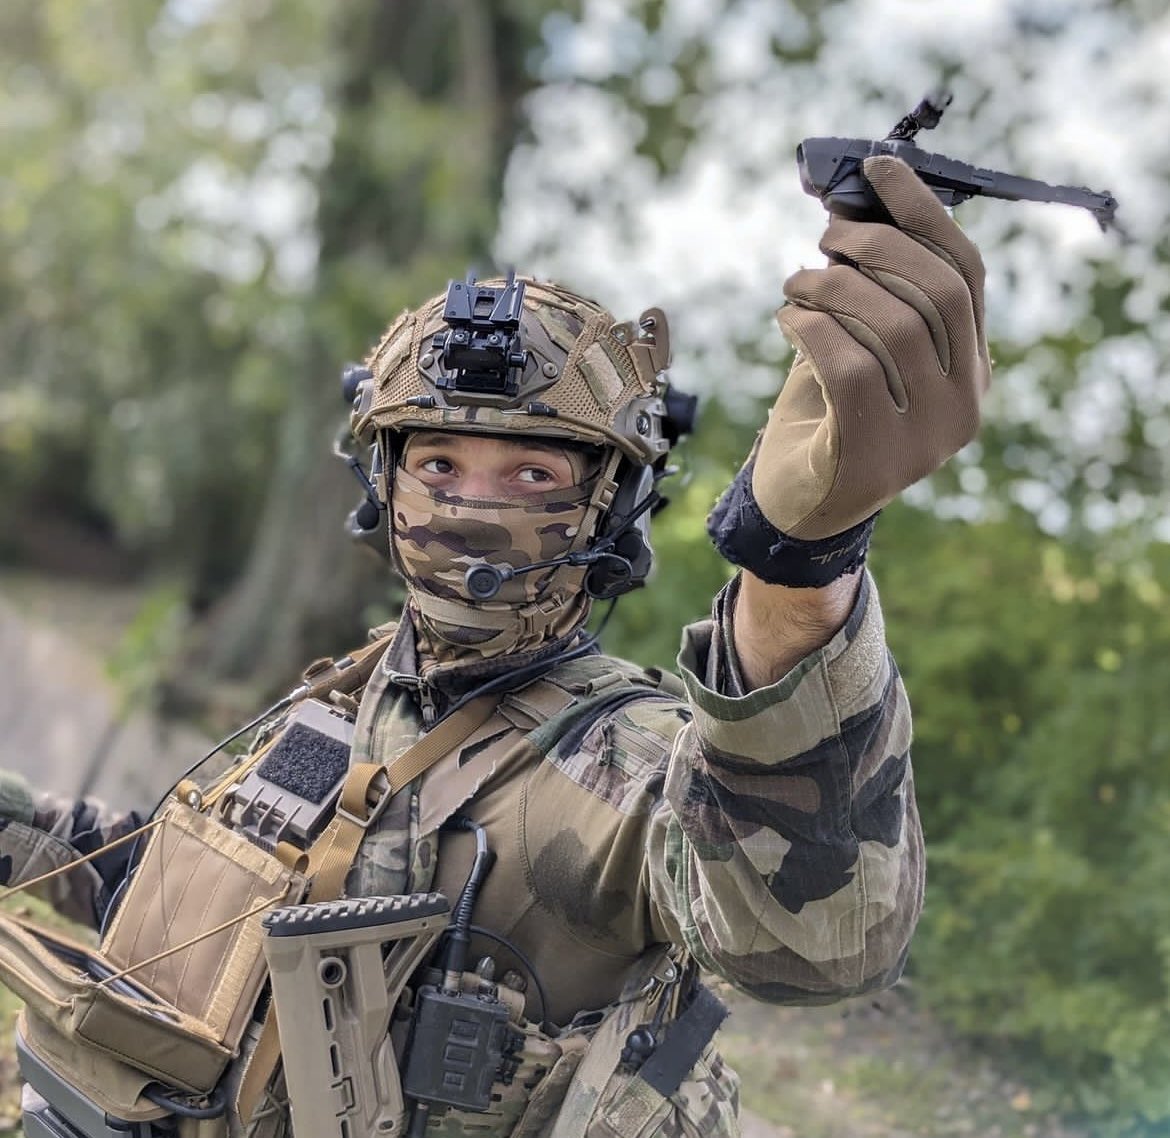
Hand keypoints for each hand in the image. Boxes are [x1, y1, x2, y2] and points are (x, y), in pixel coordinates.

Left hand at [757, 154, 989, 538]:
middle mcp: (965, 405)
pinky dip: (812, 329)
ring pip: (892, 325)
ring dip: (833, 288)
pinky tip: (786, 319)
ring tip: (794, 283)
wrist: (798, 512)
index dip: (923, 214)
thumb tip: (849, 202)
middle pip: (935, 292)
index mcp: (973, 371)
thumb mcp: (855, 346)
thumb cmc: (826, 419)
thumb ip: (867, 290)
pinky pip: (849, 367)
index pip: (966, 275)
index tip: (878, 170)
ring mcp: (927, 438)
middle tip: (825, 236)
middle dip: (875, 246)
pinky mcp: (876, 458)